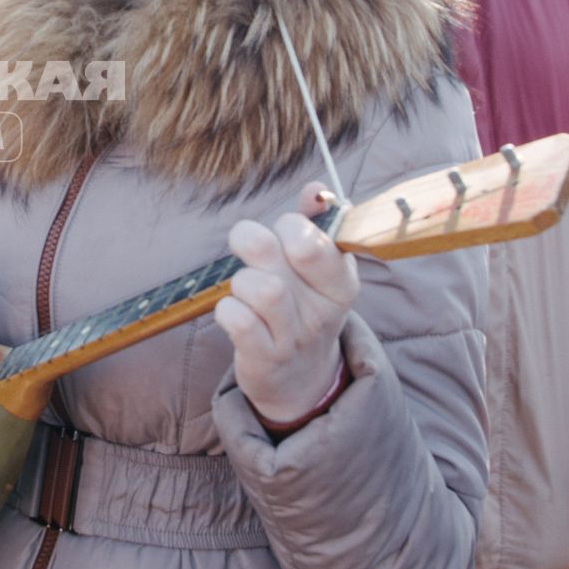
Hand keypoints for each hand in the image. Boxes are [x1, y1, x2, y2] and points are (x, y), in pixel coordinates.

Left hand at [214, 185, 358, 424]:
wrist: (298, 379)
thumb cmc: (301, 308)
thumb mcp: (317, 271)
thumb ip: (313, 225)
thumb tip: (315, 188)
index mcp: (340, 282)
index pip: (320, 240)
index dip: (290, 225)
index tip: (283, 234)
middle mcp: (322, 309)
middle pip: (292, 253)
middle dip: (259, 240)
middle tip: (251, 250)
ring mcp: (294, 336)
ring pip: (263, 287)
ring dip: (242, 280)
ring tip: (245, 288)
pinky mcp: (264, 359)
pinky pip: (238, 321)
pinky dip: (227, 310)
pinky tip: (234, 312)